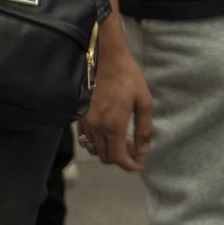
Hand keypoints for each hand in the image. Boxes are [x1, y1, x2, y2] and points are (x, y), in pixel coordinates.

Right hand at [78, 34, 152, 171]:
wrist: (105, 59)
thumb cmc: (128, 77)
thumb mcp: (143, 101)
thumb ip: (144, 127)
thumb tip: (144, 150)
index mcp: (114, 125)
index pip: (118, 157)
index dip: (129, 165)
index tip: (139, 165)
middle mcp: (97, 128)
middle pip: (106, 157)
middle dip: (122, 158)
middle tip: (135, 150)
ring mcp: (86, 123)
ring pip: (94, 150)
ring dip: (109, 152)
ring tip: (124, 142)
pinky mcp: (80, 116)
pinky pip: (86, 139)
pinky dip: (97, 143)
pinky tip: (109, 134)